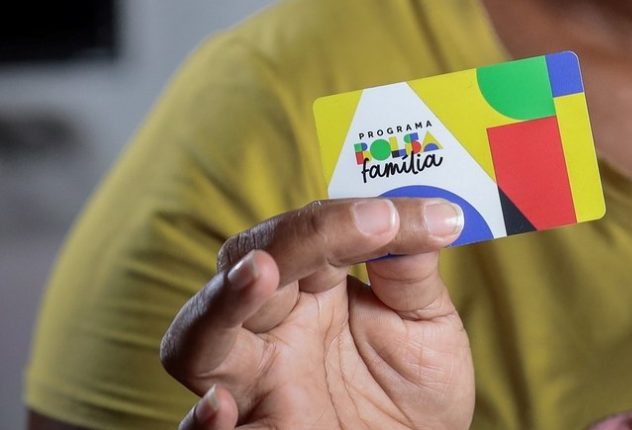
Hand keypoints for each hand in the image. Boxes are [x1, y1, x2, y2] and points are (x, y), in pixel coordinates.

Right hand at [160, 198, 473, 429]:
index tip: (408, 216)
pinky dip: (203, 420)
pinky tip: (223, 404)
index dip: (349, 217)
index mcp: (313, 289)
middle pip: (247, 264)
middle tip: (362, 224)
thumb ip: (413, 274)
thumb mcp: (427, 326)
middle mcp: (273, 327)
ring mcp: (255, 383)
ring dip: (224, 301)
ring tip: (260, 272)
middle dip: (293, 239)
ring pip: (197, 337)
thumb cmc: (415, 387)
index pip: (309, 232)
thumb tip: (428, 214)